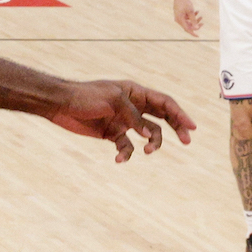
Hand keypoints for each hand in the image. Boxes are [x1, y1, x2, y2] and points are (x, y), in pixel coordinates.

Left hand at [46, 79, 194, 162]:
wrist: (59, 104)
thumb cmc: (85, 96)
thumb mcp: (113, 101)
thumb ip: (133, 116)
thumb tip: (148, 135)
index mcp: (136, 92)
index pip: (164, 103)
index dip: (180, 114)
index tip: (192, 127)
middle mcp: (133, 106)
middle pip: (162, 118)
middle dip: (175, 128)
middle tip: (186, 141)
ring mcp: (124, 121)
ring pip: (147, 134)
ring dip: (152, 144)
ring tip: (147, 151)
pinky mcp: (112, 133)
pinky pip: (126, 146)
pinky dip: (126, 153)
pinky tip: (119, 159)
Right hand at [172, 0, 202, 36]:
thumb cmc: (184, 3)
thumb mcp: (191, 12)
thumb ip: (194, 20)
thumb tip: (196, 28)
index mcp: (180, 20)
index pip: (187, 29)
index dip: (193, 33)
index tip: (198, 36)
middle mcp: (179, 20)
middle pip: (188, 26)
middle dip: (195, 25)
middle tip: (202, 23)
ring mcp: (179, 17)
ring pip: (188, 22)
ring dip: (195, 20)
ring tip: (200, 16)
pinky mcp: (180, 15)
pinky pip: (187, 19)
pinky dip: (192, 17)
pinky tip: (197, 12)